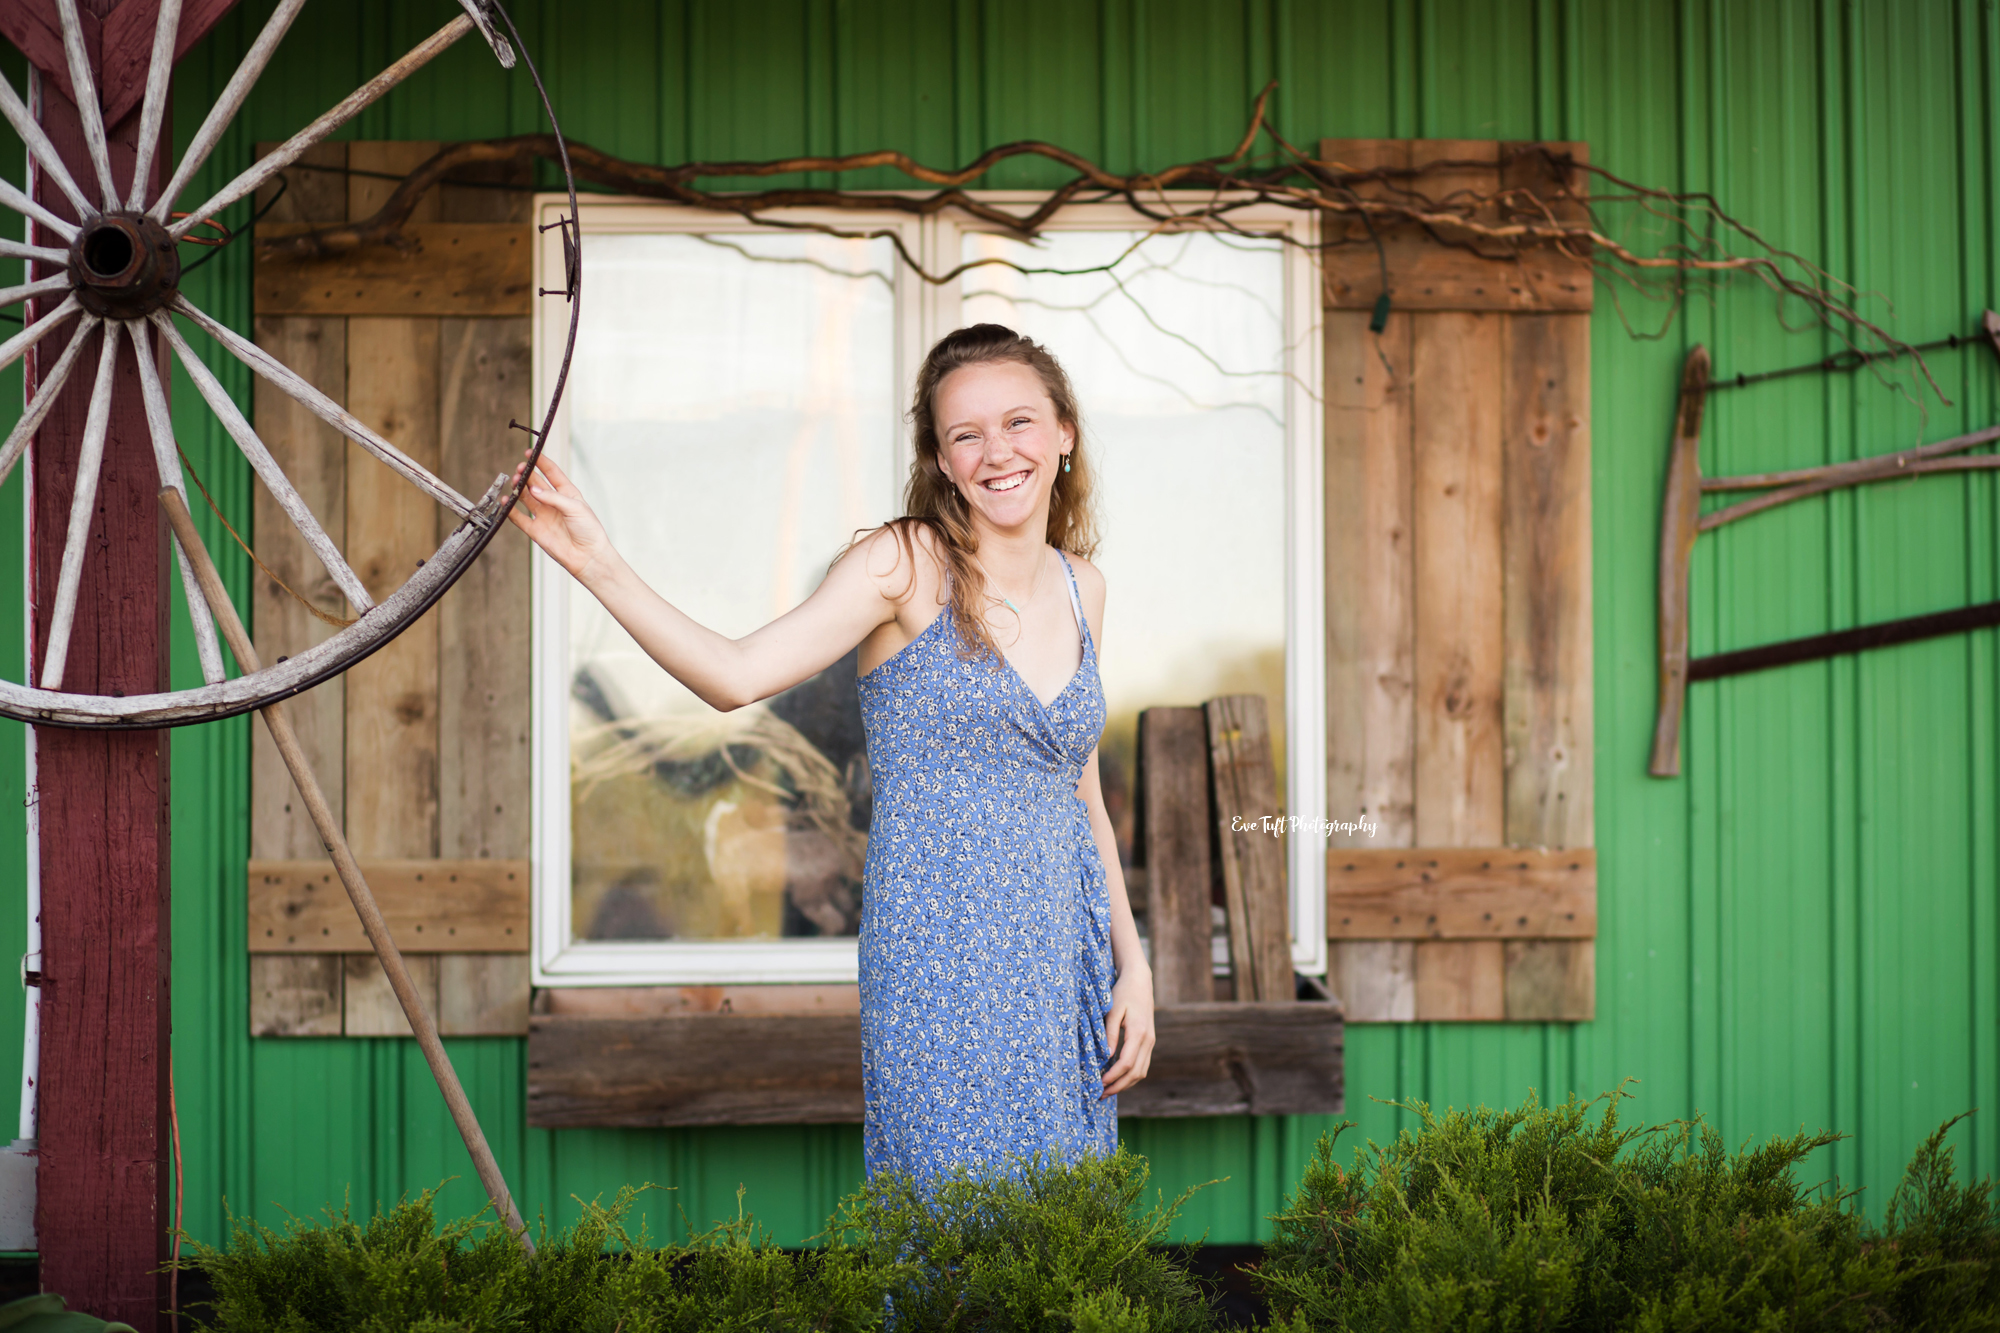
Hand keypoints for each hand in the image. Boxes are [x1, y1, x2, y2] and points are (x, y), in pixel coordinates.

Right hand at [507, 451, 615, 583]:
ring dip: (519, 489)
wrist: (588, 556)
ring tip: (514, 482)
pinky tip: (506, 501)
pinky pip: (519, 517)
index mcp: (567, 494)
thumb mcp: (575, 508)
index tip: (530, 452)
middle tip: (520, 469)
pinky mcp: (536, 530)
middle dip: (527, 474)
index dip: (541, 462)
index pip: (552, 473)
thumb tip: (533, 489)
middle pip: (536, 483)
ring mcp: (544, 515)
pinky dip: (511, 509)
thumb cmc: (589, 530)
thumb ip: (553, 497)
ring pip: (526, 497)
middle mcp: (554, 503)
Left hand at [1100, 966, 1154, 1097]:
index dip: (1113, 1077)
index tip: (1099, 1084)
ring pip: (1141, 1072)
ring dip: (1125, 1084)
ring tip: (1107, 1090)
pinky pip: (1142, 1065)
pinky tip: (1116, 1078)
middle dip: (1118, 1086)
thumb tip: (1106, 1057)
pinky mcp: (1149, 1042)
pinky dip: (1130, 1076)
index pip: (1127, 1063)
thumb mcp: (1112, 1011)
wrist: (1139, 981)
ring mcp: (1151, 1042)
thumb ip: (1109, 1034)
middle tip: (1100, 1094)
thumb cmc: (1123, 993)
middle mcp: (1148, 1040)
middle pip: (1136, 1073)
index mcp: (1139, 1033)